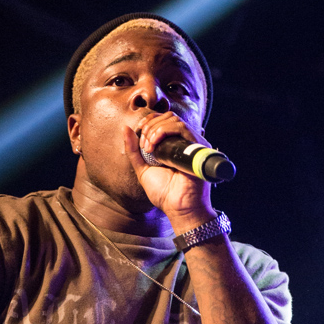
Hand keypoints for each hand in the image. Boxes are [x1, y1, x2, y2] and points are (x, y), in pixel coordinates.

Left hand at [124, 112, 214, 227]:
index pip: (162, 120)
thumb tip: (126, 128)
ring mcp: (192, 144)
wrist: (178, 207)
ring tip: (149, 148)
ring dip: (156, 129)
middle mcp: (184, 142)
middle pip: (168, 116)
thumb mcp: (142, 169)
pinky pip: (182, 128)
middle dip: (150, 125)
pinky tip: (155, 145)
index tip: (139, 134)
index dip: (148, 121)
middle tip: (144, 146)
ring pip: (174, 119)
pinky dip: (164, 131)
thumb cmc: (164, 193)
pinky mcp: (197, 147)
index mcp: (173, 145)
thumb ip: (134, 150)